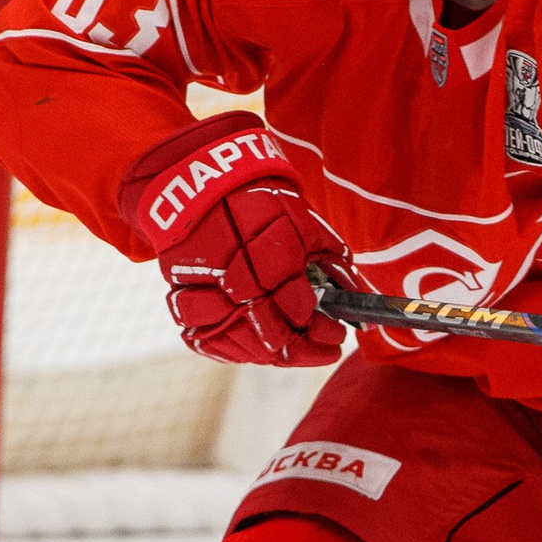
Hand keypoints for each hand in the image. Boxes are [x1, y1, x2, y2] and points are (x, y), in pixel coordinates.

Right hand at [117, 113, 345, 365]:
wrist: (202, 187)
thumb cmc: (262, 206)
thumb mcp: (308, 226)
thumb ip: (334, 266)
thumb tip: (358, 299)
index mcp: (271, 256)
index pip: (300, 312)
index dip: (325, 330)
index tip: (338, 334)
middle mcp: (236, 278)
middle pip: (273, 339)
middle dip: (305, 349)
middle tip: (324, 346)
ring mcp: (205, 292)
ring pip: (241, 346)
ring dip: (273, 354)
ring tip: (295, 348)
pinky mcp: (182, 299)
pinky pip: (208, 342)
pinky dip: (235, 351)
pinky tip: (259, 348)